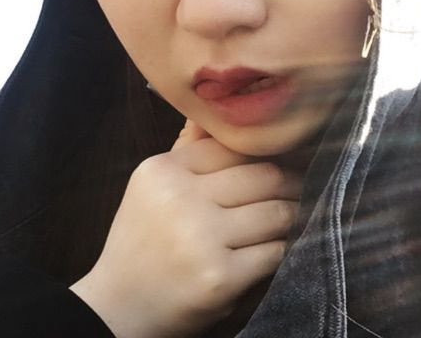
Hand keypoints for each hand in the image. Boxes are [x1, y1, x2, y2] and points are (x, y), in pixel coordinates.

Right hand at [70, 119, 301, 337]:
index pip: (234, 147)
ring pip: (275, 213)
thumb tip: (220, 111)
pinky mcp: (220, 278)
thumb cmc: (142, 240)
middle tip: (304, 185)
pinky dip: (285, 248)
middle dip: (292, 182)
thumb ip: (189, 149)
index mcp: (165, 170)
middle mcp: (180, 198)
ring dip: (292, 215)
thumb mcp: (155, 186)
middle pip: (263, 176)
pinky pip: (274, 252)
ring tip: (296, 214)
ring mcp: (200, 238)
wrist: (117, 308)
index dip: (266, 151)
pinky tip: (282, 246)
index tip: (289, 157)